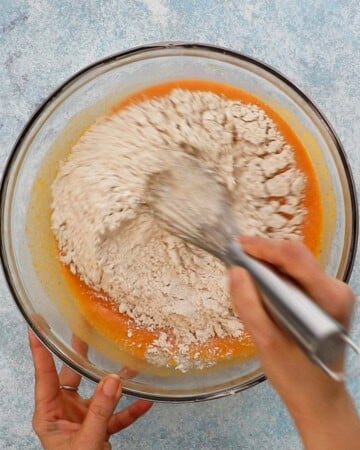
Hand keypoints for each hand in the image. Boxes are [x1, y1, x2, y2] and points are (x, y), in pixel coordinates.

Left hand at [28, 330, 151, 449]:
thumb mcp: (87, 441)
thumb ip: (100, 411)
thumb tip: (114, 379)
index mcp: (49, 414)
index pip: (44, 376)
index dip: (40, 351)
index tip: (36, 328)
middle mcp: (64, 413)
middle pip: (71, 377)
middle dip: (78, 355)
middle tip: (83, 330)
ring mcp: (82, 421)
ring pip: (99, 394)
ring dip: (115, 383)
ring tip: (127, 364)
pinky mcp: (98, 431)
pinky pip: (115, 416)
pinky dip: (130, 410)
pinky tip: (144, 402)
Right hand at [229, 236, 359, 449]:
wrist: (318, 397)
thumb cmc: (295, 375)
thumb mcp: (268, 343)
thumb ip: (250, 306)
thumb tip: (235, 270)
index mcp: (328, 298)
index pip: (294, 257)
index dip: (264, 247)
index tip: (238, 246)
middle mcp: (335, 289)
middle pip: (296, 256)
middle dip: (264, 254)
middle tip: (236, 257)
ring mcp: (332, 292)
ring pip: (295, 263)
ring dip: (269, 264)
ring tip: (244, 270)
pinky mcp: (324, 297)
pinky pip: (296, 275)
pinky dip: (276, 275)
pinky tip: (260, 284)